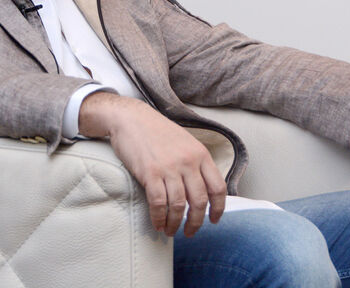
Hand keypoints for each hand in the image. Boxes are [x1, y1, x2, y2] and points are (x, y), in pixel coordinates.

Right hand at [79, 92, 225, 237]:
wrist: (130, 118)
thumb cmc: (155, 130)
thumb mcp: (184, 141)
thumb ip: (195, 161)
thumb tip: (201, 188)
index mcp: (200, 153)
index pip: (218, 187)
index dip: (218, 208)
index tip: (213, 219)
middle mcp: (187, 161)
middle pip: (199, 201)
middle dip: (196, 222)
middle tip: (190, 231)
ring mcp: (169, 167)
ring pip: (179, 205)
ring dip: (175, 223)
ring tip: (170, 230)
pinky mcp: (150, 172)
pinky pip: (159, 203)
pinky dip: (159, 218)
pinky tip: (157, 223)